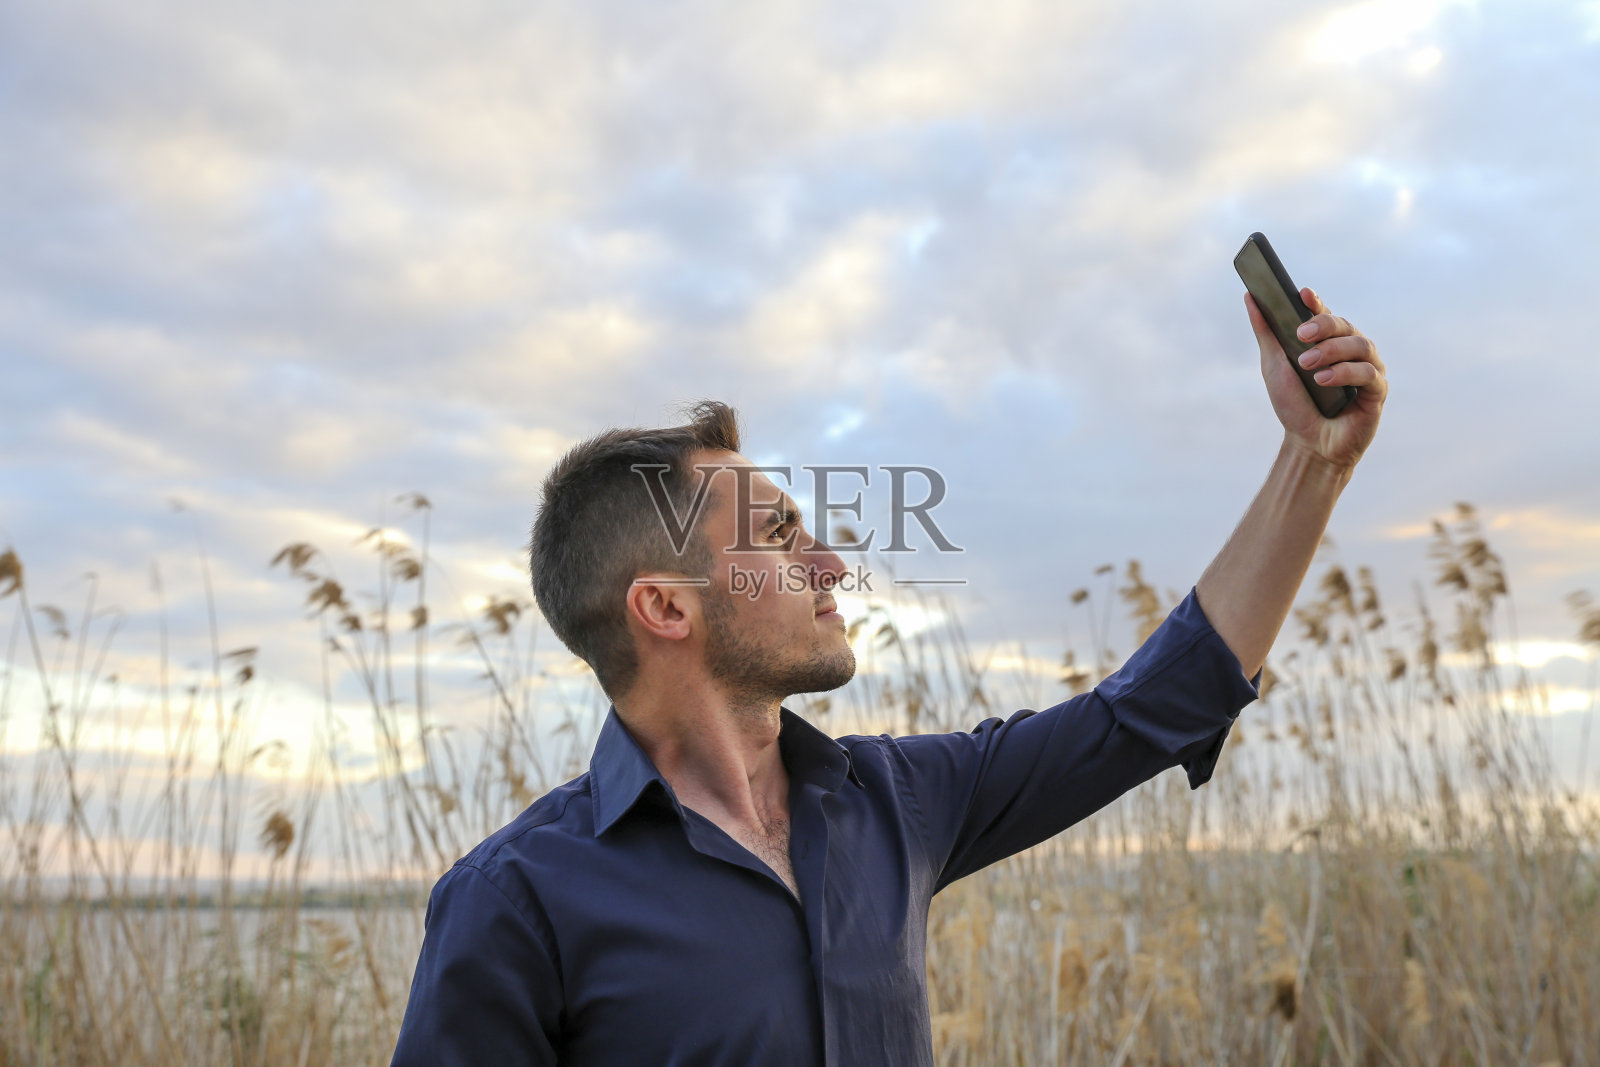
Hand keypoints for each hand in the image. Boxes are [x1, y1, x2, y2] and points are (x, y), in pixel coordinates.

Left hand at [1245, 287, 1386, 472]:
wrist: (1310, 444)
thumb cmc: (1294, 404)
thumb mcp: (1274, 366)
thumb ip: (1266, 332)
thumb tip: (1250, 296)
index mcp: (1329, 341)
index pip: (1325, 314)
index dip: (1316, 303)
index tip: (1303, 294)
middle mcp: (1351, 350)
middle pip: (1344, 326)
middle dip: (1323, 326)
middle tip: (1301, 335)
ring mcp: (1367, 368)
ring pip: (1360, 345)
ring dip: (1332, 351)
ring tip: (1307, 365)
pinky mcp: (1377, 390)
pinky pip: (1368, 373)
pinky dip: (1345, 373)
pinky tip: (1324, 380)